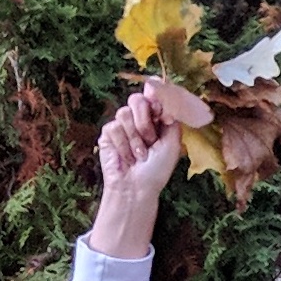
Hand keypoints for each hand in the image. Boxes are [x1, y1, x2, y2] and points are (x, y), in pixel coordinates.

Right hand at [87, 83, 187, 258]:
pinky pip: (113, 127)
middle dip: (145, 119)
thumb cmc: (157, 169)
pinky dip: (123, 144)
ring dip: (134, 137)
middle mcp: (139, 119)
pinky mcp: (108, 134)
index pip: (153, 96)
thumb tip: (164, 95)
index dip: (154, 94)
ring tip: (139, 154)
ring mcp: (122, 126)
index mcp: (156, 119)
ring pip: (124, 113)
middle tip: (150, 139)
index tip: (156, 95)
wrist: (137, 187)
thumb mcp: (172, 143)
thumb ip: (170, 118)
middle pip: (137, 99)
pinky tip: (127, 157)